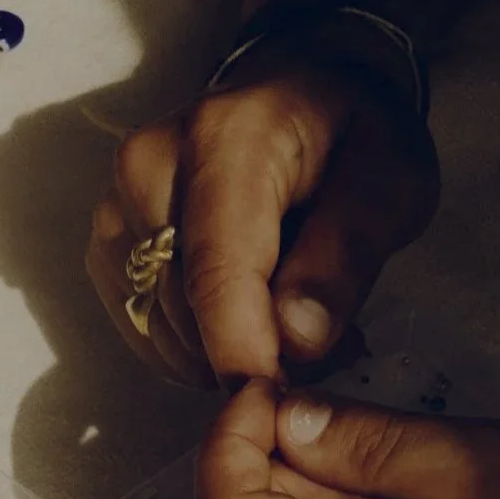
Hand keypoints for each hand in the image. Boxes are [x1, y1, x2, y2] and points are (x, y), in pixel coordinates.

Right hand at [86, 41, 437, 385]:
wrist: (301, 95)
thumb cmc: (355, 137)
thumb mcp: (390, 183)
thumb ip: (346, 255)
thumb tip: (295, 340)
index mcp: (225, 138)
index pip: (216, 270)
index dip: (245, 354)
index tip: (285, 403)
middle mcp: (149, 164)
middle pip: (185, 311)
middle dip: (254, 356)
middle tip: (332, 347)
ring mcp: (117, 203)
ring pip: (160, 330)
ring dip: (226, 355)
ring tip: (298, 328)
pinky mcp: (109, 241)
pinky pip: (143, 329)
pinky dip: (196, 348)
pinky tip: (249, 322)